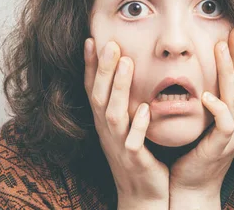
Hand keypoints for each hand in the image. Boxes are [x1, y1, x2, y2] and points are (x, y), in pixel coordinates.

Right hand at [84, 38, 169, 208]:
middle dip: (103, 68)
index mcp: (104, 120)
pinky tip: (144, 108)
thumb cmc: (138, 155)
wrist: (144, 194)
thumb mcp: (127, 125)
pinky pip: (133, 141)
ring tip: (127, 62)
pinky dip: (138, 124)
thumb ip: (126, 100)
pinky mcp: (134, 160)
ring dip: (118, 87)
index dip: (89, 64)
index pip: (92, 88)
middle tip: (110, 42)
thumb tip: (129, 68)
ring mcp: (118, 144)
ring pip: (113, 113)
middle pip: (99, 95)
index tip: (91, 39)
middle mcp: (107, 130)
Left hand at [169, 26, 233, 196]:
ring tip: (221, 47)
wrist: (191, 183)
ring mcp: (233, 133)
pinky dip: (217, 108)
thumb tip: (199, 68)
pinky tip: (206, 95)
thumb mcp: (205, 116)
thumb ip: (208, 93)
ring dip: (229, 71)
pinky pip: (224, 124)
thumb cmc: (195, 147)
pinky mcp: (221, 146)